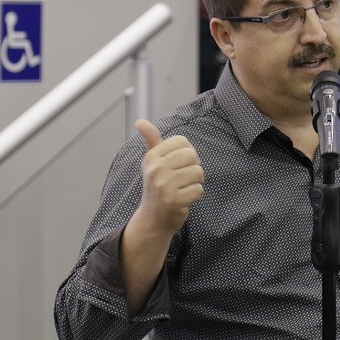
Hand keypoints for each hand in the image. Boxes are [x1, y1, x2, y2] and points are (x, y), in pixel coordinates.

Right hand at [135, 119, 203, 234]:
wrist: (152, 219)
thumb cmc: (157, 186)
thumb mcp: (152, 162)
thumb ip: (151, 140)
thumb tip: (140, 121)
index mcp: (152, 157)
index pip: (182, 142)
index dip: (186, 152)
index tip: (178, 164)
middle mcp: (156, 169)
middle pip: (192, 155)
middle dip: (193, 167)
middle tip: (182, 178)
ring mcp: (164, 185)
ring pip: (198, 172)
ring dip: (195, 182)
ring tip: (184, 188)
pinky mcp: (174, 200)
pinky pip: (199, 189)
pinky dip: (196, 195)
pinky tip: (184, 198)